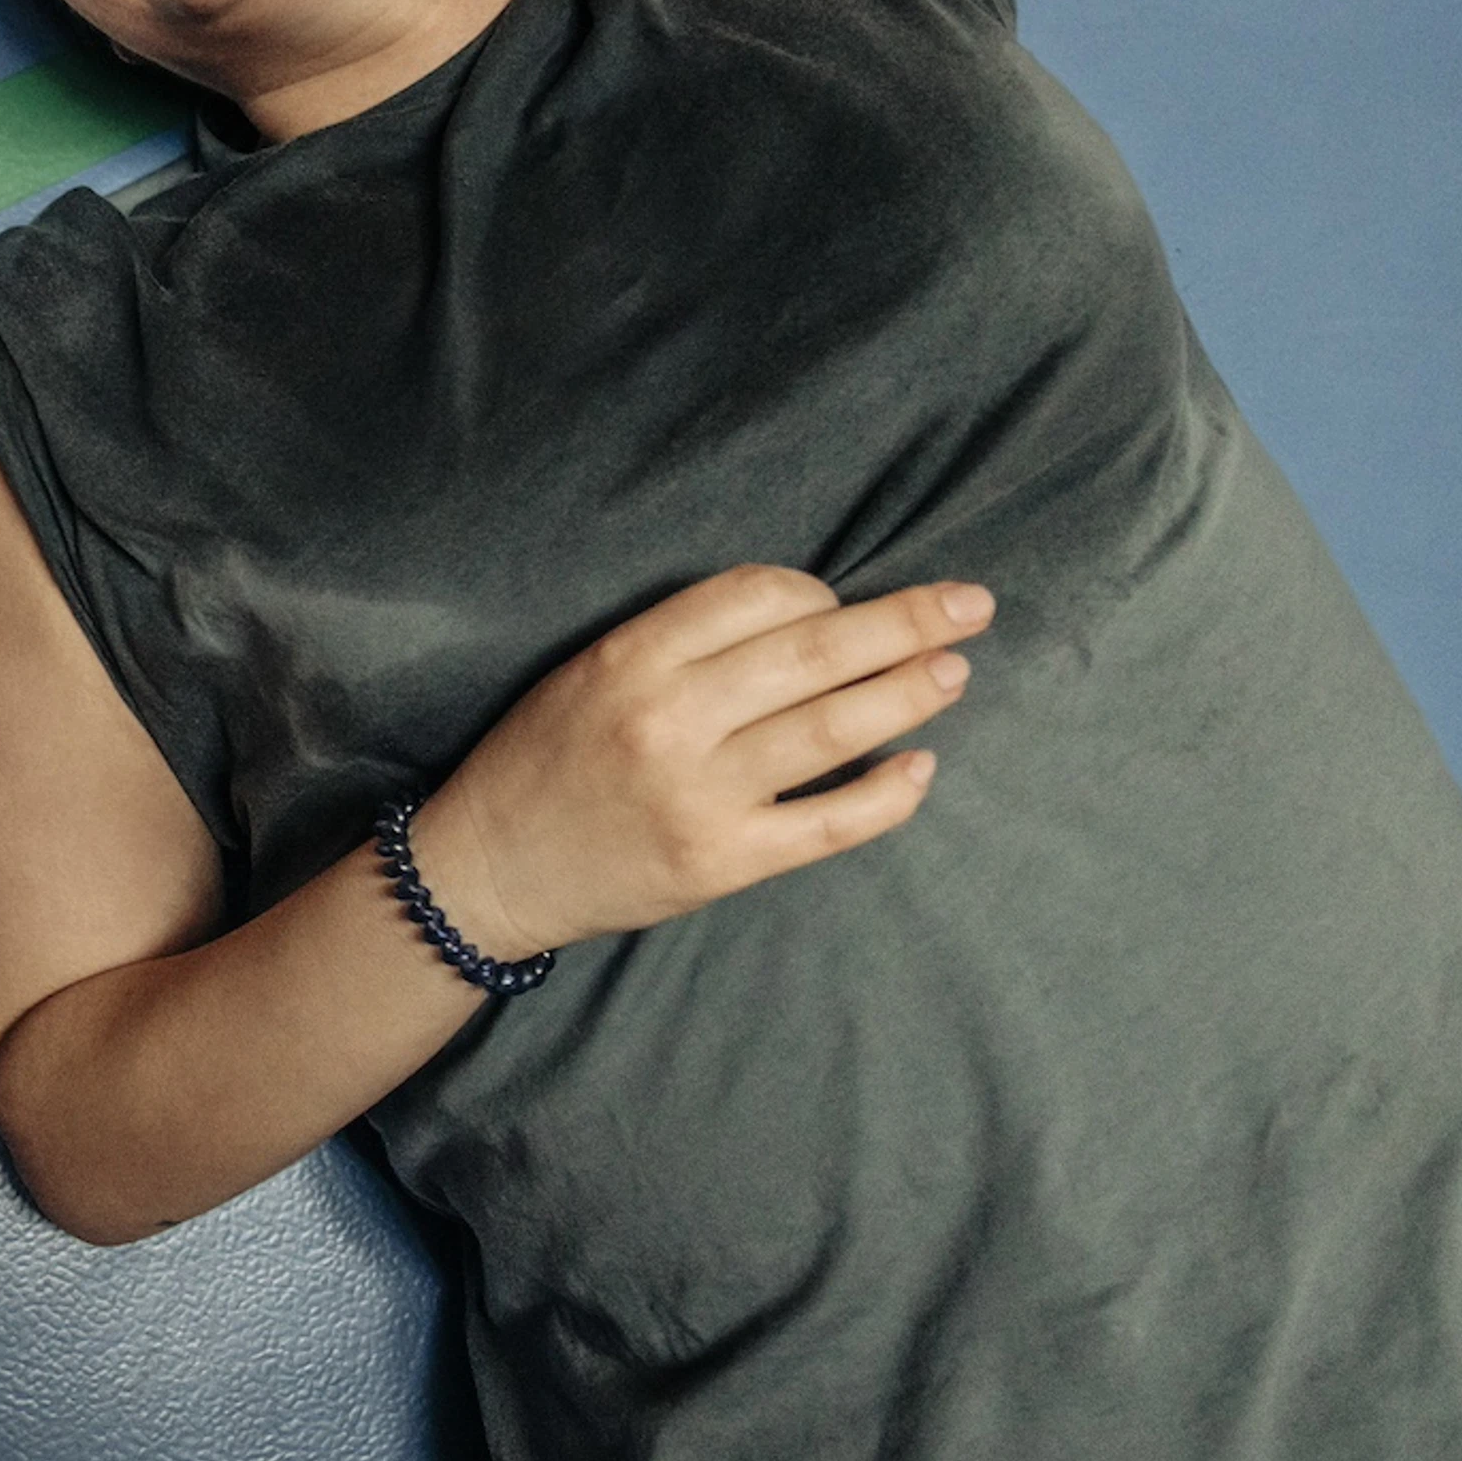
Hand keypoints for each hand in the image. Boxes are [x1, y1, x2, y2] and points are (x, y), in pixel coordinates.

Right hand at [410, 566, 989, 958]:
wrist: (490, 869)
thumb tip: (803, 620)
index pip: (755, 595)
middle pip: (814, 652)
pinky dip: (888, 795)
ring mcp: (701, 795)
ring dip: (909, 693)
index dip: (816, 591)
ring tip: (955, 671)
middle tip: (971, 605)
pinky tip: (920, 768)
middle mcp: (669, 719)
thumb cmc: (540, 761)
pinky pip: (830, 824)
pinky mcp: (724, 862)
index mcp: (630, 659)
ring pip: (834, 728)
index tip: (838, 604)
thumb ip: (678, 644)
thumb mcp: (587, 672)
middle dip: (906, 622)